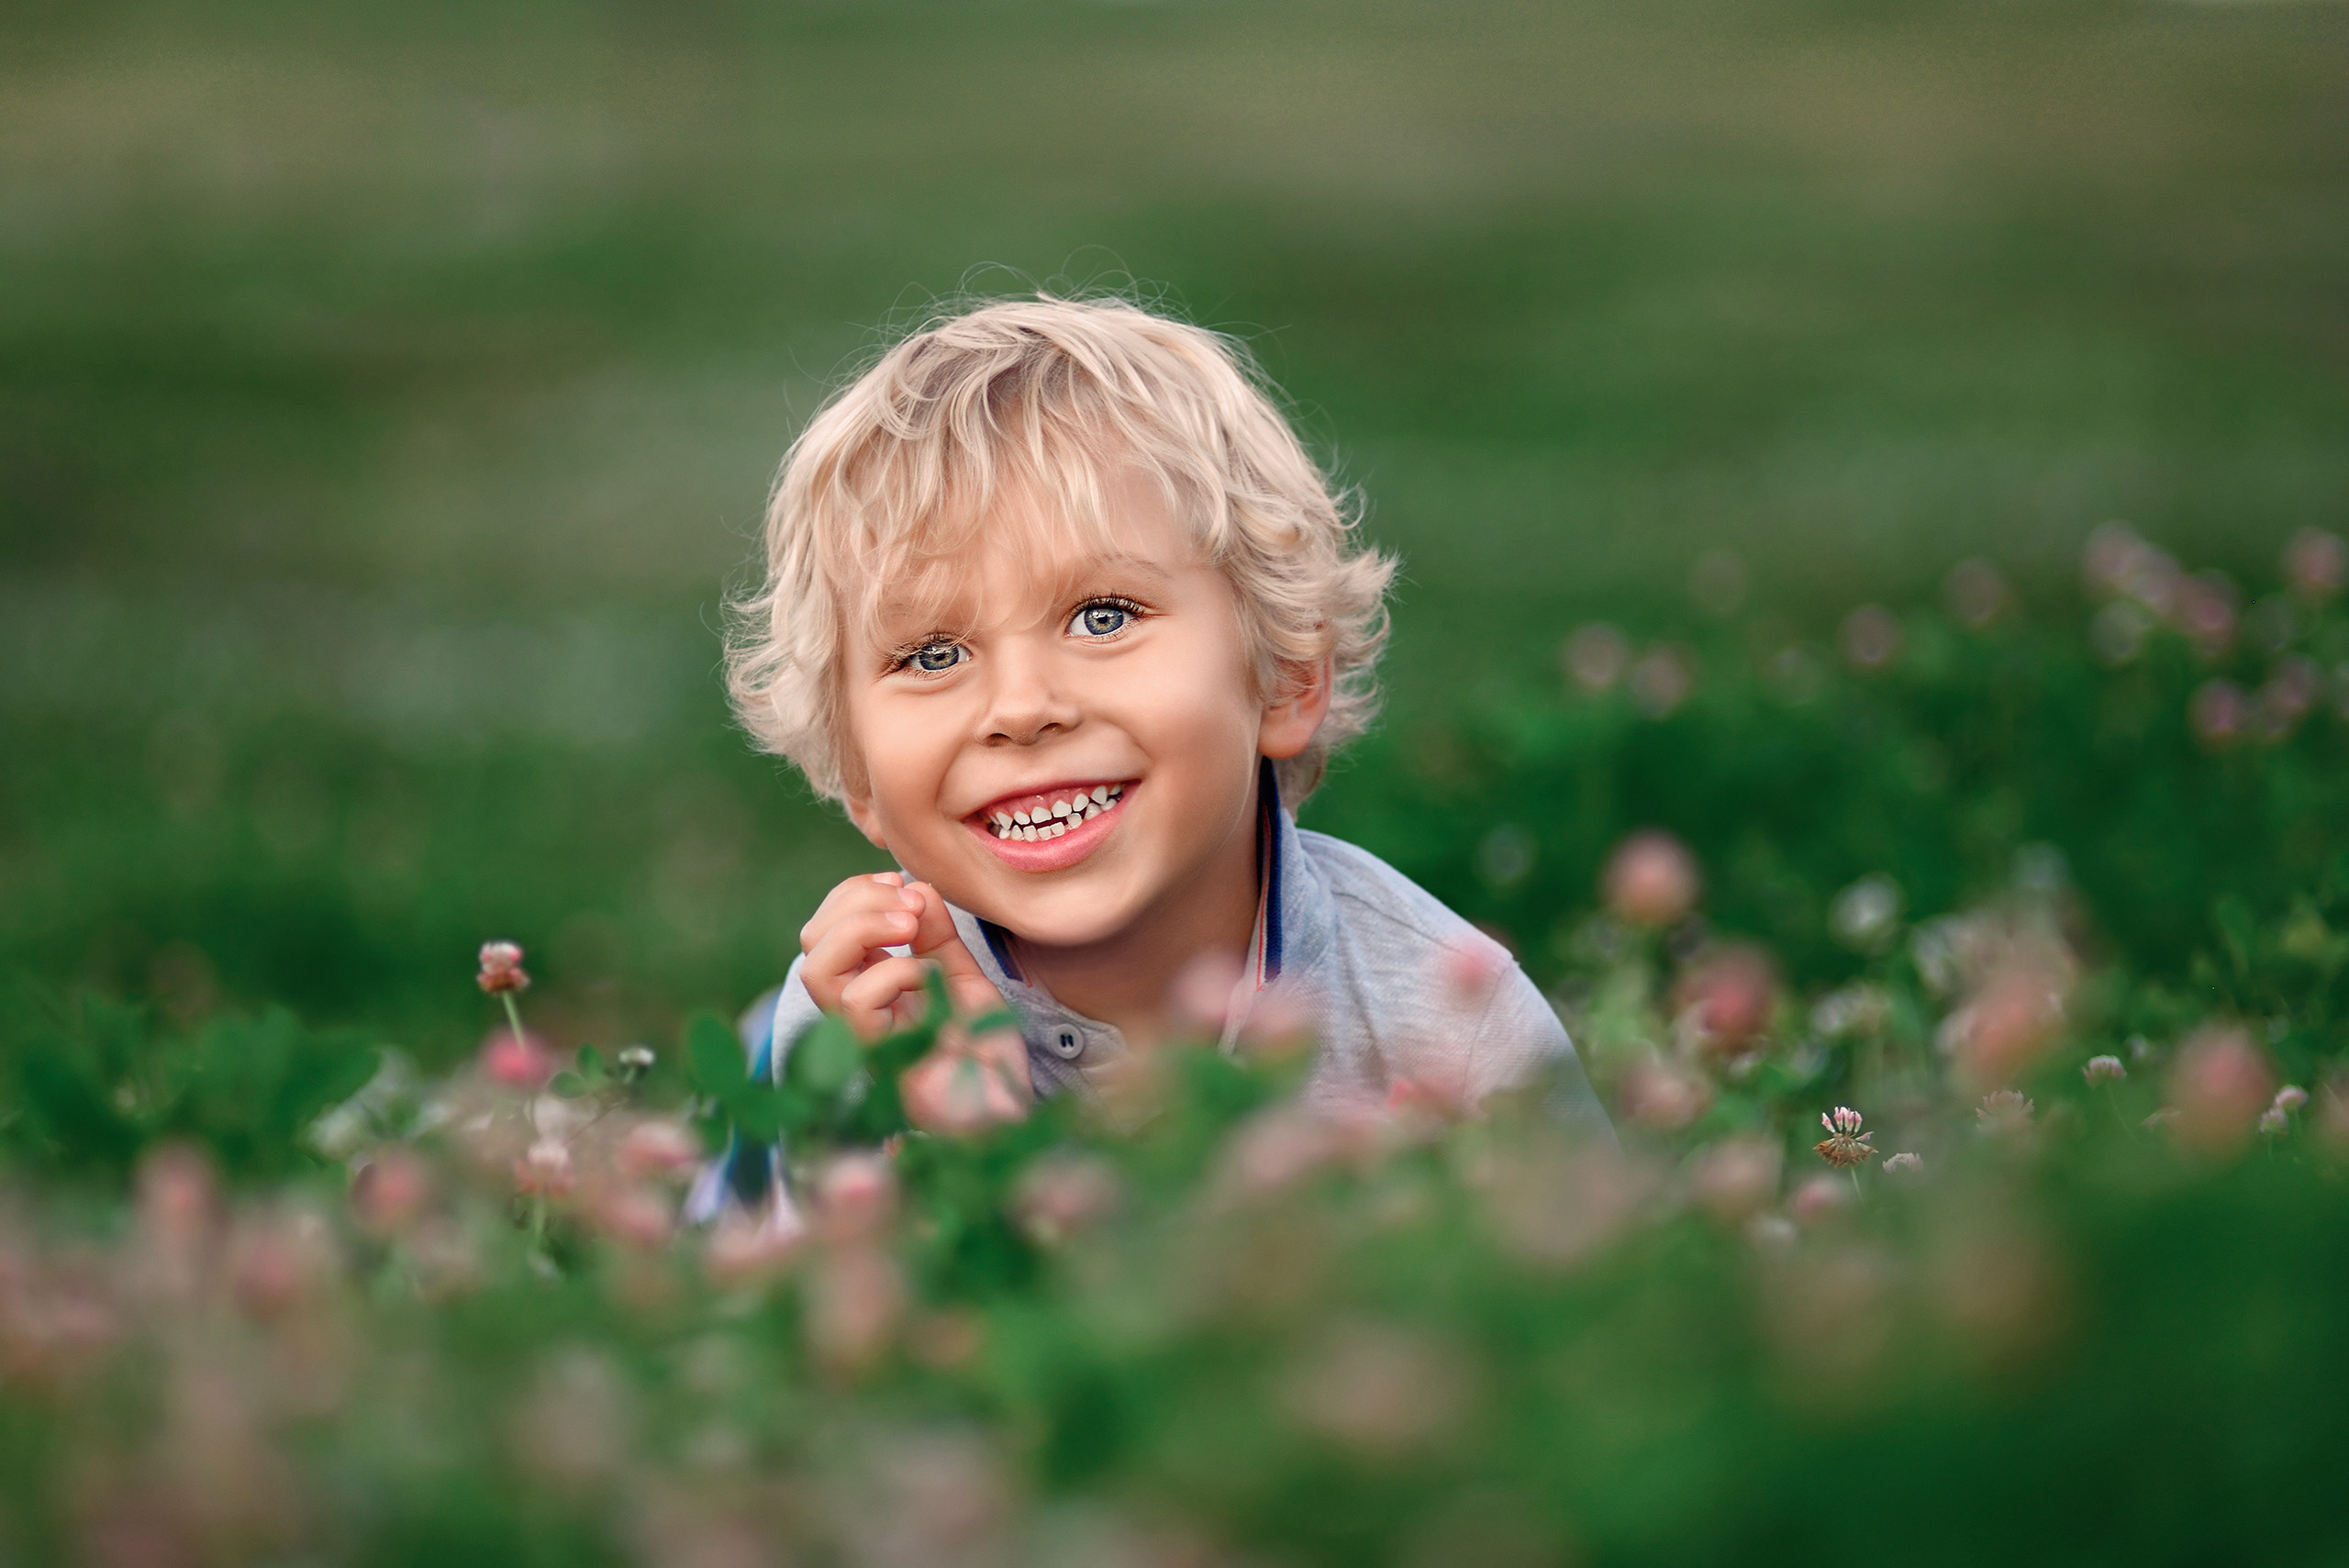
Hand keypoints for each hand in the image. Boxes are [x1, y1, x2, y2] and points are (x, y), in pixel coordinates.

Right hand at [798, 872, 1029, 1131]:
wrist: (1008, 1105)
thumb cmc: (983, 1049)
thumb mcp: (962, 975)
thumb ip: (937, 934)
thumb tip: (914, 887)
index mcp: (868, 985)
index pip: (826, 929)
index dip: (852, 894)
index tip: (900, 884)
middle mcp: (856, 1010)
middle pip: (810, 942)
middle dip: (854, 902)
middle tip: (909, 904)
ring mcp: (862, 1035)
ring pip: (816, 970)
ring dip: (862, 929)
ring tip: (909, 926)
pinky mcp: (878, 1056)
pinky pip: (857, 1003)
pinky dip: (895, 972)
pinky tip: (931, 980)